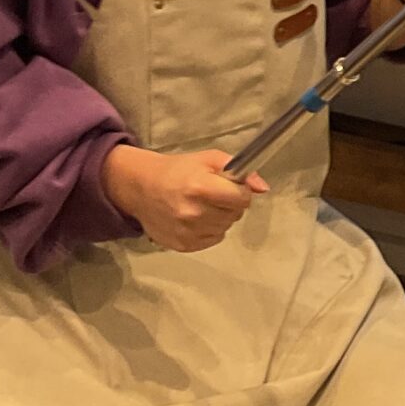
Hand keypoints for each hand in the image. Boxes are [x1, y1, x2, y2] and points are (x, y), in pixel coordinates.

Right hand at [101, 144, 265, 251]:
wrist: (141, 188)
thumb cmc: (177, 171)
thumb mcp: (207, 159)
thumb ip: (238, 170)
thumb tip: (262, 187)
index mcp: (200, 187)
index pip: (242, 199)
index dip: (240, 192)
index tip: (231, 187)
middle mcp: (194, 213)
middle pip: (235, 215)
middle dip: (230, 204)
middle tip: (212, 195)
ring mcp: (188, 232)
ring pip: (225, 228)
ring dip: (220, 218)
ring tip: (202, 206)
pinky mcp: (183, 246)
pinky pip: (213, 239)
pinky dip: (209, 230)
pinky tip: (195, 218)